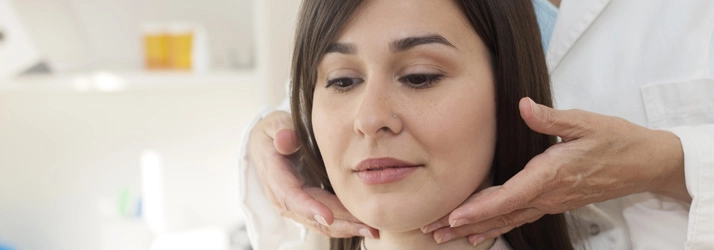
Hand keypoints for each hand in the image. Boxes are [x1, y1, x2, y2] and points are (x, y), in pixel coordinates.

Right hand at [248, 111, 378, 237]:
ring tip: (371, 230)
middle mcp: (282, 196)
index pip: (290, 196)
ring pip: (319, 223)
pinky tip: (364, 227)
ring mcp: (293, 205)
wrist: (267, 144)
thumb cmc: (275, 131)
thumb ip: (281, 130)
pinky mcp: (305, 208)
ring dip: (346, 228)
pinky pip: (323, 222)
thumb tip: (286, 138)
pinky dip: (344, 225)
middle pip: (310, 215)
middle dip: (339, 222)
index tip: (327, 217)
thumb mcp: (274, 124)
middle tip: (366, 227)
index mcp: (275, 175)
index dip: (308, 207)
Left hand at [422, 97, 686, 244]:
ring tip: (443, 236)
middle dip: (464, 224)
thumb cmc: (616, 141)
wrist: (645, 163)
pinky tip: (477, 233)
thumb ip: (551, 118)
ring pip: (506, 220)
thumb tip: (523, 106)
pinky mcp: (552, 203)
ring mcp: (550, 202)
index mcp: (551, 175)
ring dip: (473, 229)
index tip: (454, 216)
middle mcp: (547, 195)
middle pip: (500, 214)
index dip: (481, 208)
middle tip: (432, 230)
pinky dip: (494, 225)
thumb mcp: (586, 122)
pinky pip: (517, 218)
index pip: (510, 196)